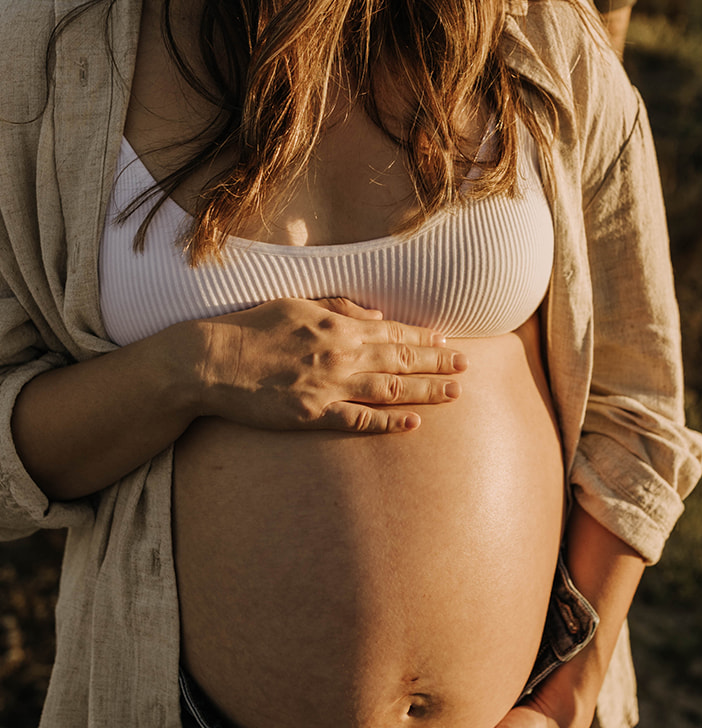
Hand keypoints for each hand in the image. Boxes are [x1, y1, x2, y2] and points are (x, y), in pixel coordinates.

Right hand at [193, 296, 465, 434]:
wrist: (209, 360)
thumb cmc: (249, 329)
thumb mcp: (296, 304)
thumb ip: (339, 308)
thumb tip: (377, 316)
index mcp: (336, 325)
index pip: (391, 332)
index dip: (423, 338)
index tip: (448, 341)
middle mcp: (339, 353)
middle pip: (400, 359)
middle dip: (437, 362)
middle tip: (467, 367)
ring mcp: (327, 385)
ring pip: (389, 388)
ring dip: (425, 390)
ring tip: (455, 392)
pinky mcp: (311, 414)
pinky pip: (358, 420)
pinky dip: (388, 423)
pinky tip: (414, 423)